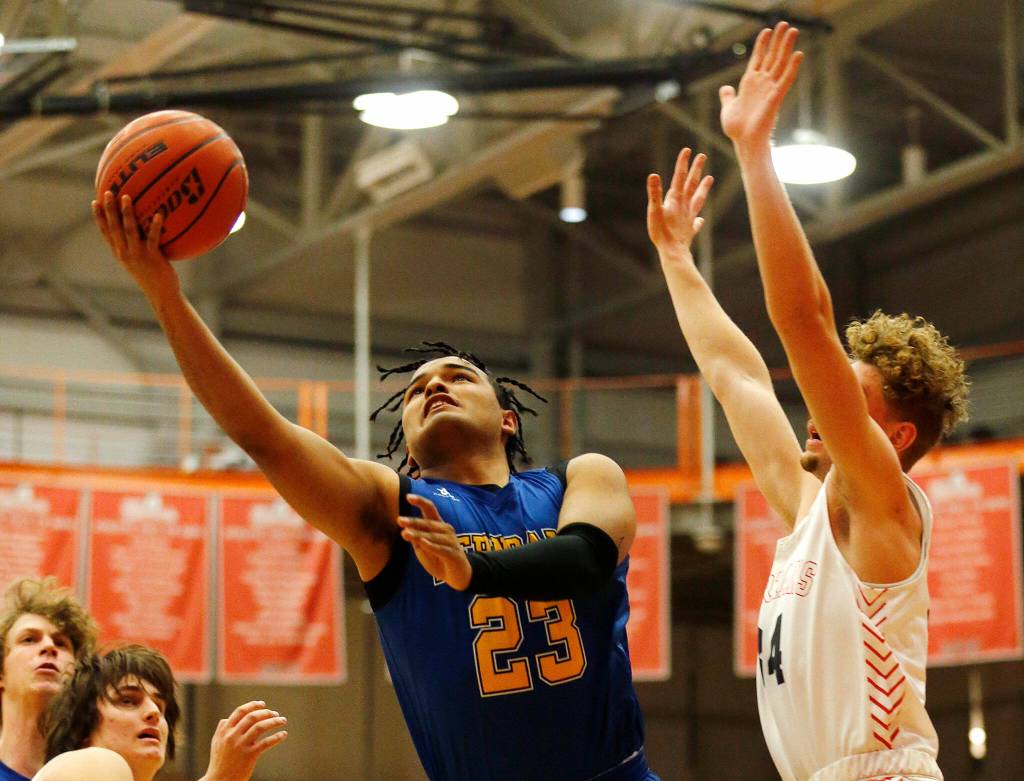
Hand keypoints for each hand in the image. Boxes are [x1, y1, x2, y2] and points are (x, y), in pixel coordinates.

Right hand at [92, 191, 177, 298]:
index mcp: (120, 253)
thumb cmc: (153, 275)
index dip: (99, 217)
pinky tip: (159, 214)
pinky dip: (154, 226)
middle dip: (109, 209)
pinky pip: (153, 239)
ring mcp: (137, 255)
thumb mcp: (140, 260)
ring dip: (127, 213)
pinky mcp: (152, 258)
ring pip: (129, 231)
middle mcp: (125, 253)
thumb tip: (143, 226)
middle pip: (114, 228)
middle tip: (108, 192)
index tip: (95, 202)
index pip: (105, 232)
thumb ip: (137, 245)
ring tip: (127, 197)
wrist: (161, 293)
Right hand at [199, 701, 287, 780]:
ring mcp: (241, 745)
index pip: (240, 711)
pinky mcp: (249, 755)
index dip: (253, 705)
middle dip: (266, 713)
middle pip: (252, 717)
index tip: (263, 704)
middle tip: (275, 713)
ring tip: (282, 720)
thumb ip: (221, 730)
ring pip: (260, 727)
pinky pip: (266, 742)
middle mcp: (232, 736)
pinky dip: (277, 737)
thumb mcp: (216, 743)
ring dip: (274, 722)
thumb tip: (226, 719)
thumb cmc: (219, 763)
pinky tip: (283, 734)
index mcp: (225, 731)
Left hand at [399, 494, 471, 590]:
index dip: (420, 502)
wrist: (457, 575)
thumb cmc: (438, 558)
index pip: (430, 509)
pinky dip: (431, 546)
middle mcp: (446, 530)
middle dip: (413, 522)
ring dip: (418, 534)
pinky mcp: (454, 554)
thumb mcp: (424, 548)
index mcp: (438, 525)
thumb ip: (416, 539)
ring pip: (432, 536)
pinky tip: (422, 542)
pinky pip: (440, 549)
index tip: (408, 497)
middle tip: (399, 520)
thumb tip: (406, 531)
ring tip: (405, 533)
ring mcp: (451, 541)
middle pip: (428, 523)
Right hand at [647, 148, 713, 259]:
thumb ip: (654, 193)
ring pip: (698, 199)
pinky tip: (700, 219)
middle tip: (702, 156)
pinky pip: (696, 223)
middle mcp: (684, 207)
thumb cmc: (661, 233)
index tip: (687, 150)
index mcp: (675, 200)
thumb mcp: (654, 211)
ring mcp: (689, 218)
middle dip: (696, 170)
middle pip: (691, 184)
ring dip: (703, 188)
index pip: (679, 178)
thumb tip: (653, 175)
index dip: (682, 164)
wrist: (673, 253)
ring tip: (710, 178)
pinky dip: (698, 220)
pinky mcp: (690, 231)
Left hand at [719, 22, 802, 148]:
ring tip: (793, 30)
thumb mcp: (728, 108)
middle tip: (785, 23)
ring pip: (780, 63)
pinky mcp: (776, 98)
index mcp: (750, 84)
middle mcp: (762, 83)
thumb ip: (728, 97)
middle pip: (772, 57)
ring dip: (787, 47)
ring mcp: (770, 89)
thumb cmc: (737, 128)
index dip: (762, 45)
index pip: (758, 59)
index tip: (766, 30)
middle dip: (778, 40)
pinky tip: (798, 54)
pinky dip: (792, 67)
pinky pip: (786, 80)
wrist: (743, 141)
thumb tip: (725, 88)